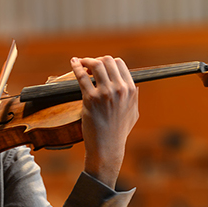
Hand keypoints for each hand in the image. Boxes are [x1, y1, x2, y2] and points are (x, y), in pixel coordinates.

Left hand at [71, 56, 138, 188]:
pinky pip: (82, 76)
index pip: (119, 63)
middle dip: (97, 60)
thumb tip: (134, 86)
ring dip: (86, 61)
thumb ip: (134, 98)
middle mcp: (119, 89)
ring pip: (96, 64)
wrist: (107, 147)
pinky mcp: (91, 99)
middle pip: (107, 60)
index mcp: (130, 90)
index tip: (99, 66)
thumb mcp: (133, 113)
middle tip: (89, 65)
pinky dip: (76, 67)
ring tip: (81, 63)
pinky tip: (73, 63)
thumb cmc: (118, 132)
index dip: (107, 62)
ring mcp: (105, 93)